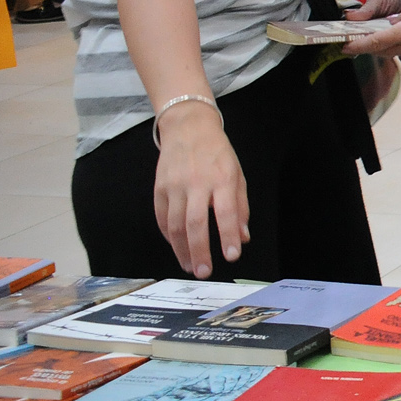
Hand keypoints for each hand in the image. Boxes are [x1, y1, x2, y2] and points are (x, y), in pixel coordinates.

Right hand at [153, 103, 246, 278]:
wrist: (188, 129)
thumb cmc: (216, 153)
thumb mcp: (237, 174)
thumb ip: (240, 207)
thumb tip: (242, 237)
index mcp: (221, 178)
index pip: (226, 212)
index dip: (228, 236)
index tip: (232, 255)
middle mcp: (196, 183)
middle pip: (195, 223)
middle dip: (200, 251)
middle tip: (205, 271)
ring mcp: (174, 186)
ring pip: (175, 225)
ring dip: (182, 250)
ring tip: (191, 266)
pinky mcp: (159, 189)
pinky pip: (162, 219)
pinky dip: (170, 237)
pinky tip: (178, 248)